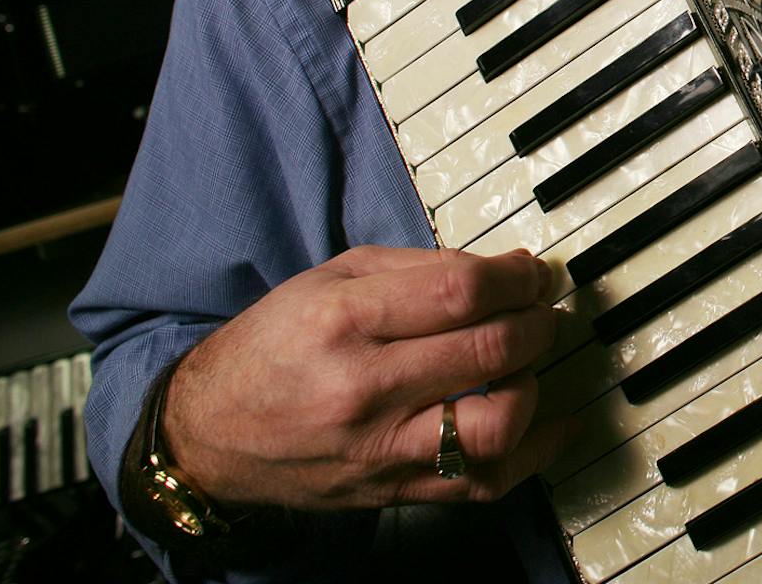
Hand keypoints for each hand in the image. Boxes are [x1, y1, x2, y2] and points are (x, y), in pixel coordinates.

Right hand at [162, 246, 571, 510]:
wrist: (209, 437)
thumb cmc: (273, 347)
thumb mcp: (330, 279)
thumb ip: (418, 268)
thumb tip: (503, 271)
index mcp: (344, 319)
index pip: (460, 291)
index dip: (515, 279)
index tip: (531, 274)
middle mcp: (364, 388)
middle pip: (488, 351)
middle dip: (537, 322)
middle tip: (543, 311)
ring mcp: (379, 448)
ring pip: (495, 424)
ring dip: (535, 385)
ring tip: (530, 363)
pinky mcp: (391, 491)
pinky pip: (482, 482)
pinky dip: (532, 453)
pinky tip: (552, 423)